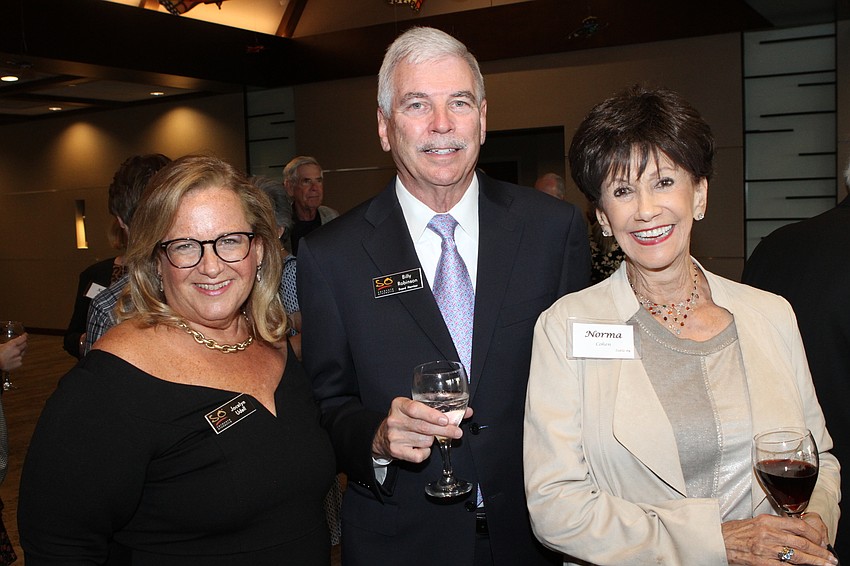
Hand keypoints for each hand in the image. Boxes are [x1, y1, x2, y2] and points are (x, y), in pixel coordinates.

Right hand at [0, 333, 27, 370]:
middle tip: (21, 343)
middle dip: (23, 343)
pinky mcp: (19, 363)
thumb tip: (9, 343)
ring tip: (14, 352)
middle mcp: (17, 350)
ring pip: (23, 352)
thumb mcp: (0, 346)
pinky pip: (20, 359)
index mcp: (12, 344)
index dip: (25, 336)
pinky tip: (13, 358)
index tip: (25, 335)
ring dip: (21, 351)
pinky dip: (18, 358)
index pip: (23, 338)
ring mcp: (19, 357)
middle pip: (25, 345)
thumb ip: (7, 344)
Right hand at [371, 396, 472, 462]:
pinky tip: (421, 446)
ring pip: (425, 441)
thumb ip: (440, 408)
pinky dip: (425, 452)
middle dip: (444, 430)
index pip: (415, 409)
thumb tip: (467, 412)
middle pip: (424, 427)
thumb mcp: (417, 409)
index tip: (445, 420)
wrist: (383, 436)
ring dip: (432, 440)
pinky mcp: (396, 451)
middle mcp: (395, 420)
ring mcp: (394, 436)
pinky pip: (419, 455)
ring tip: (427, 436)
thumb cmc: (405, 419)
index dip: (431, 414)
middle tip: (457, 432)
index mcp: (399, 405)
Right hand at [722, 514, 836, 564]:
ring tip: (825, 564)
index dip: (814, 534)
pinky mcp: (760, 562)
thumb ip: (774, 525)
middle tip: (829, 557)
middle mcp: (767, 533)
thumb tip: (795, 531)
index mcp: (766, 520)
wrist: (716, 541)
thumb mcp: (755, 522)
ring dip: (814, 561)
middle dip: (819, 551)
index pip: (798, 525)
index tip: (821, 540)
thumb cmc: (734, 533)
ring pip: (796, 555)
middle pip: (801, 541)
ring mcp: (764, 548)